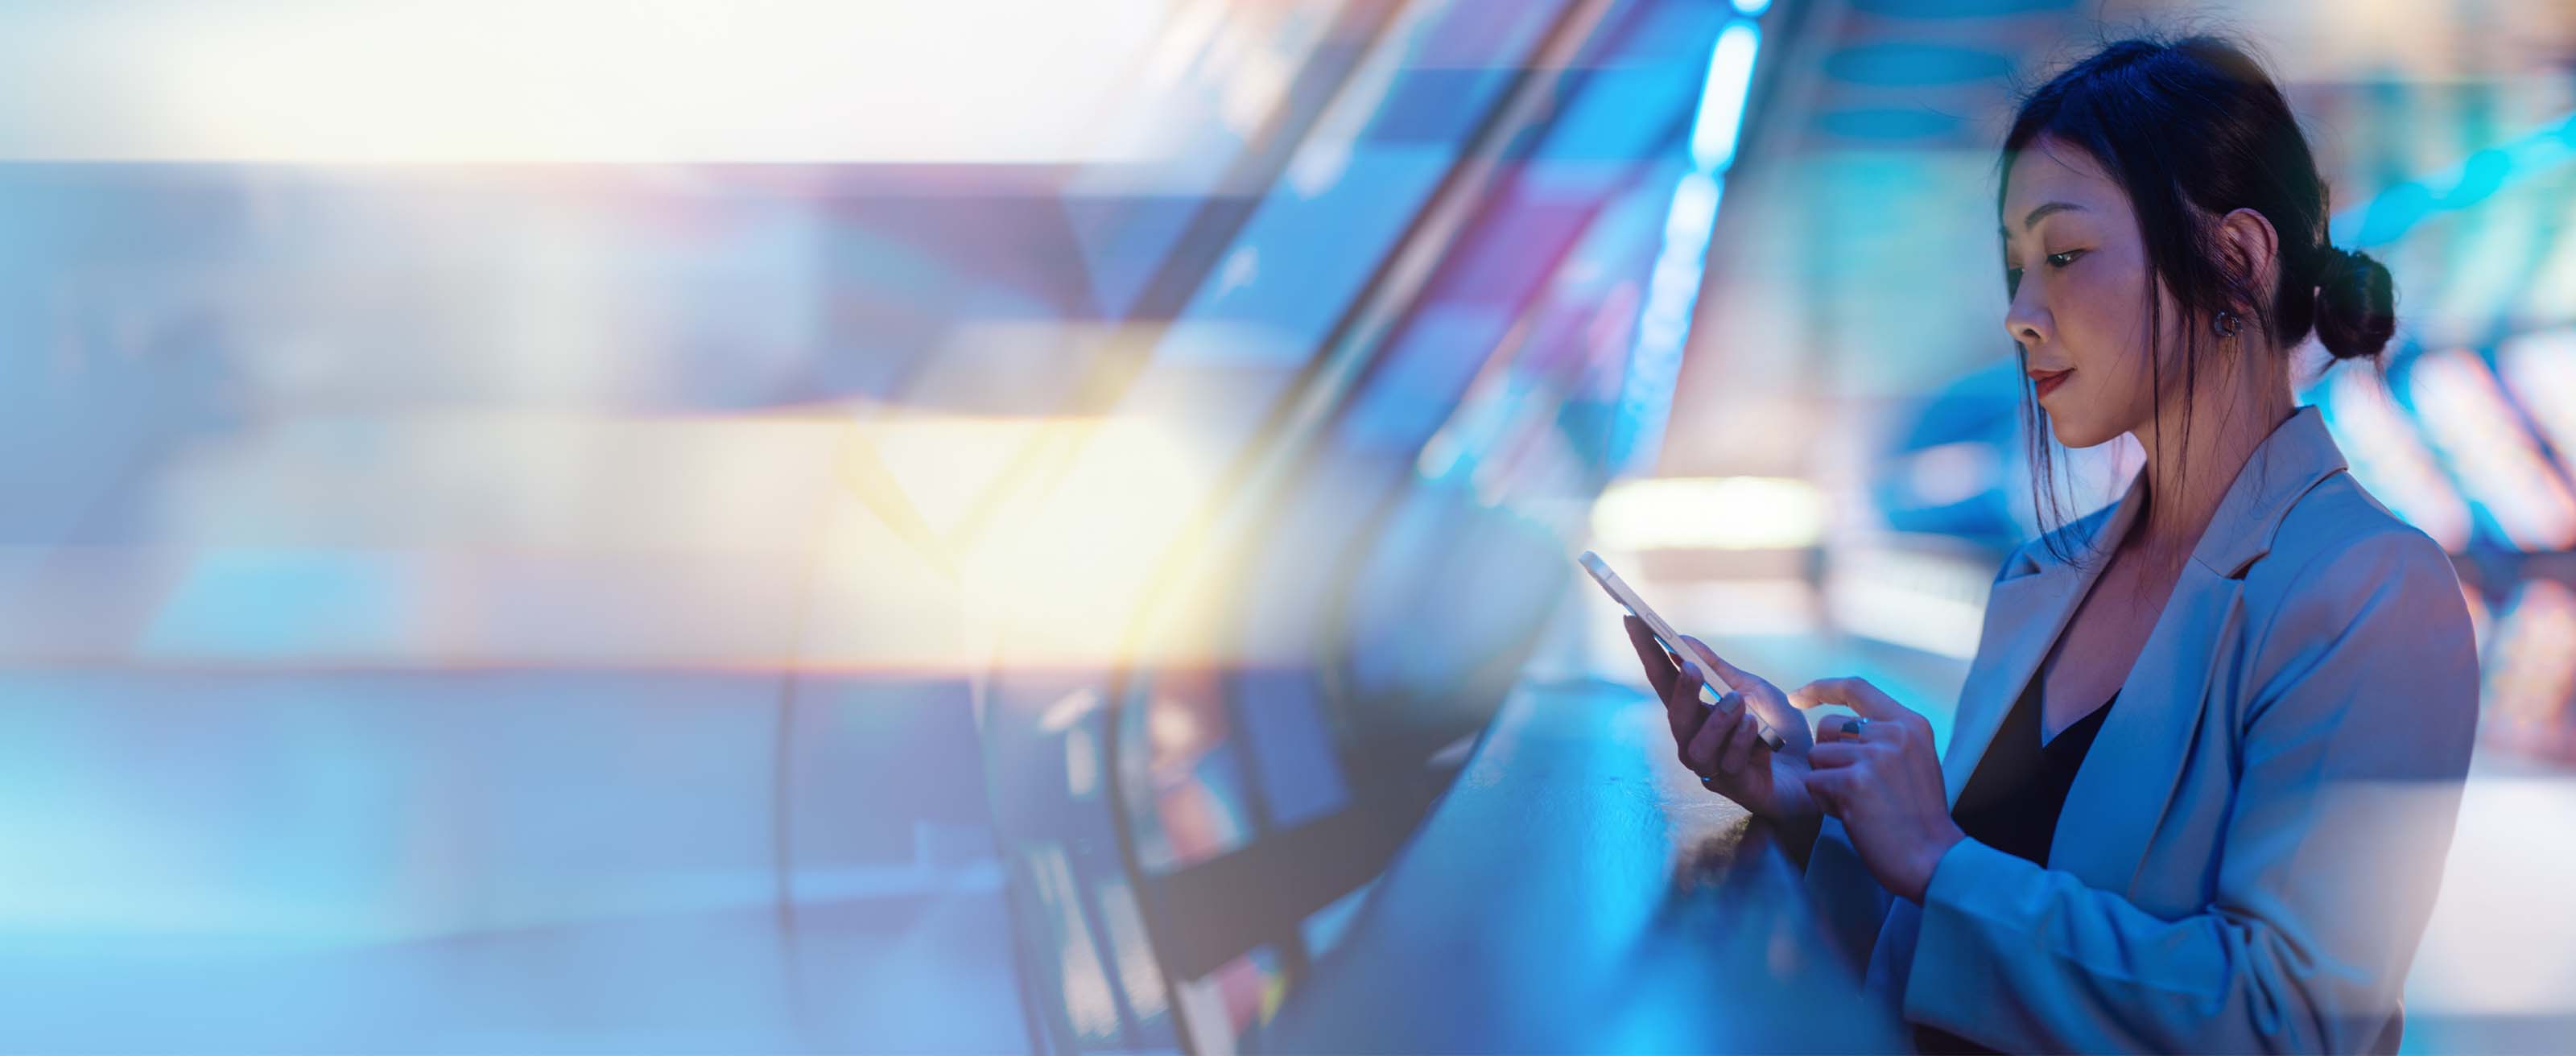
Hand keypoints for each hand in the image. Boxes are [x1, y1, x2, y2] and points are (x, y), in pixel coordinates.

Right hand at [1623, 617, 1818, 827]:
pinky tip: (1756, 728)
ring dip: (1716, 720)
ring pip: (1696, 747)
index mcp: (1697, 715)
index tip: (1633, 621)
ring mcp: (1713, 769)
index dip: (1647, 653)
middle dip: (1680, 691)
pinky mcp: (1737, 788)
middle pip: (1674, 718)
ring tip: (1737, 702)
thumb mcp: (1751, 689)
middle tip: (1690, 667)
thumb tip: (1683, 640)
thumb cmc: (1781, 731)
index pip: (1664, 682)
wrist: (1816, 769)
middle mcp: (1697, 742)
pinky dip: (1742, 741)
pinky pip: (1729, 764)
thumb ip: (1718, 669)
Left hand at [1791, 677, 1963, 902]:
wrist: (1934, 858)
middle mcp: (1894, 733)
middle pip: (1826, 726)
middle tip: (1854, 787)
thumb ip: (1885, 738)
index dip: (1821, 688)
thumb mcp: (1915, 761)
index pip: (1856, 687)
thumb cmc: (1919, 818)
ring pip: (1817, 756)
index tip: (1797, 696)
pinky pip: (1814, 782)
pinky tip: (1851, 816)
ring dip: (1826, 783)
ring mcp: (1875, 756)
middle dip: (1827, 756)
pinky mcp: (1854, 782)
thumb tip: (1840, 728)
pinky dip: (1824, 802)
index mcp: (1910, 724)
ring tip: (1857, 804)